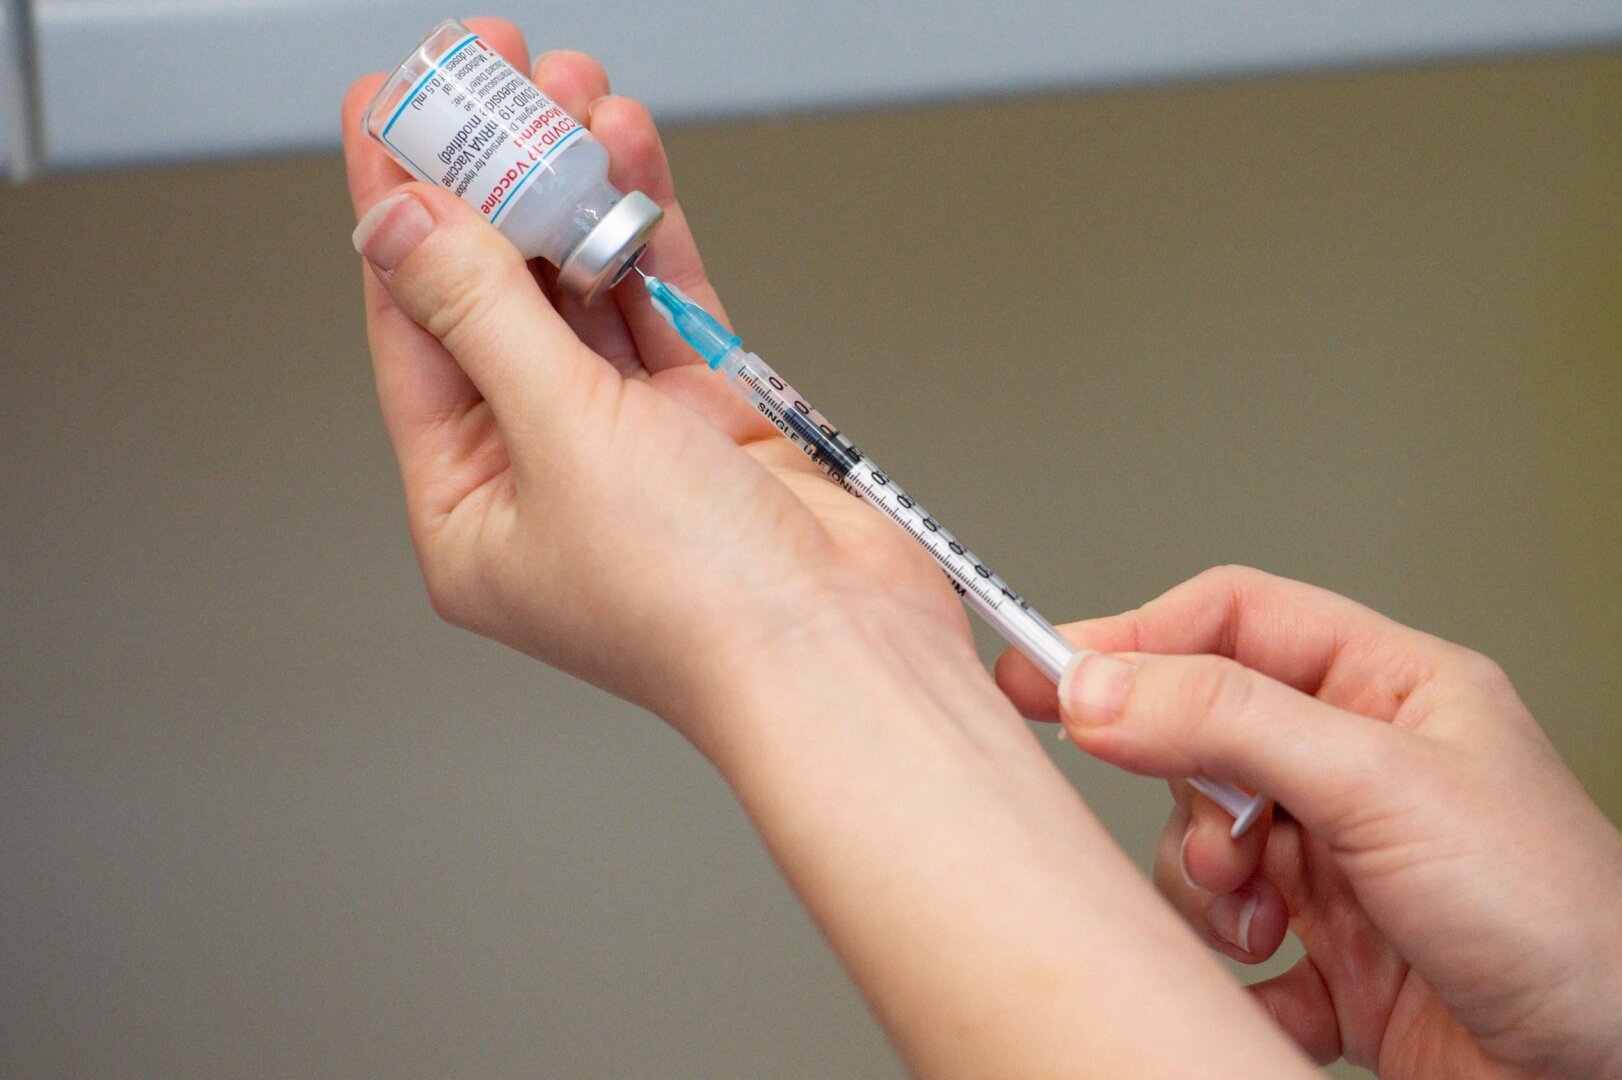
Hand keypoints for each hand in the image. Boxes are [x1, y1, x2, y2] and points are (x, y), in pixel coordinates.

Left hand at [341, 22, 967, 747]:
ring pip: (587, 287)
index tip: (388, 112)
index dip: (399, 211)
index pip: (413, 330)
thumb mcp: (561, 438)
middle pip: (499, 296)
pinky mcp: (716, 419)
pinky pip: (666, 301)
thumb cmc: (702, 606)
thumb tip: (406, 223)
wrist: (846, 652)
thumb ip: (484, 314)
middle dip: (496, 181)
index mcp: (473, 509)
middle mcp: (549, 473)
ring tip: (567, 92)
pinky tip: (626, 154)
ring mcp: (637, 444)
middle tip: (488, 77)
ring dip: (576, 189)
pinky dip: (648, 230)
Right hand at [996, 566, 1621, 1079]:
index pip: (1233, 621)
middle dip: (1190, 802)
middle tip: (1222, 850)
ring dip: (1212, 896)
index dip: (1136, 638)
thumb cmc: (1563, 918)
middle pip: (1203, 738)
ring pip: (1205, 848)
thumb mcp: (1382, 788)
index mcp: (1389, 688)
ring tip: (1270, 931)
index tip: (1043, 676)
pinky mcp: (1335, 958)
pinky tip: (1298, 996)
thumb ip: (1230, 722)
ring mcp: (1345, 863)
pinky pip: (1232, 949)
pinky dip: (1242, 978)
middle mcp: (1362, 766)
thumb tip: (1099, 683)